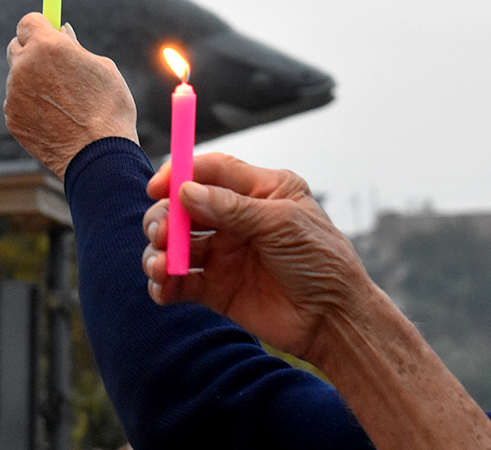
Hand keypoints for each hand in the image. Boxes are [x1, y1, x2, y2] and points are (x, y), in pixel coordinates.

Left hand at [4, 13, 137, 178]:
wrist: (97, 155)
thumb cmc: (108, 108)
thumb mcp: (101, 68)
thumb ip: (74, 47)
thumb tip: (62, 32)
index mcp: (47, 46)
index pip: (28, 22)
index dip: (39, 26)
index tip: (47, 33)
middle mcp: (24, 66)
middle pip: (16, 46)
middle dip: (31, 51)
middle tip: (52, 65)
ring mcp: (14, 93)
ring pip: (17, 78)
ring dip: (32, 82)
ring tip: (62, 102)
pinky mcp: (11, 118)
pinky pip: (17, 103)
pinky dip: (30, 106)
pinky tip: (54, 118)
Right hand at [140, 153, 375, 358]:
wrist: (334, 319)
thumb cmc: (322, 261)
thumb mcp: (282, 224)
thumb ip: (233, 208)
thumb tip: (184, 191)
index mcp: (259, 191)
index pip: (211, 171)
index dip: (181, 173)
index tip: (156, 186)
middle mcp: (236, 219)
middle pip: (184, 207)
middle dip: (164, 217)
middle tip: (161, 233)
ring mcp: (224, 253)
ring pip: (176, 244)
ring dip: (159, 251)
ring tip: (160, 266)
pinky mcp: (215, 288)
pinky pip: (180, 281)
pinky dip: (164, 283)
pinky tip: (163, 289)